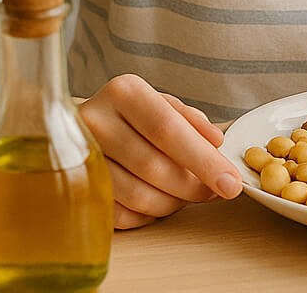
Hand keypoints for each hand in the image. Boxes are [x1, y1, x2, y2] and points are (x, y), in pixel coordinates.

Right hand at [78, 73, 241, 228]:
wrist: (77, 128)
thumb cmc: (129, 117)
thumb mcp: (159, 104)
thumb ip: (189, 119)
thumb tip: (216, 142)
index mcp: (123, 92)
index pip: (168, 130)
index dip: (203, 160)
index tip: (231, 183)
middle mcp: (96, 121)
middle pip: (154, 166)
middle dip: (193, 186)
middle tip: (214, 191)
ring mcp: (80, 157)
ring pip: (138, 196)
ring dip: (172, 202)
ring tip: (185, 193)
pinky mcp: (76, 189)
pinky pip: (121, 214)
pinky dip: (148, 214)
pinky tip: (156, 199)